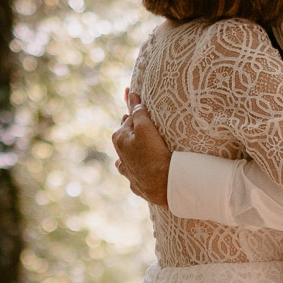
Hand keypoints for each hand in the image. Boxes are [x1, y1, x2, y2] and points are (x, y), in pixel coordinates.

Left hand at [112, 90, 171, 205]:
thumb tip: (132, 98)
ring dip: (134, 149)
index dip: (136, 110)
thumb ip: (138, 112)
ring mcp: (127, 171)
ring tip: (145, 146)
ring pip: (128, 155)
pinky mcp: (136, 184)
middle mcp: (119, 155)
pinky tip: (144, 168)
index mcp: (119, 138)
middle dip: (134, 129)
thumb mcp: (146, 127)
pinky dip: (138, 167)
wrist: (162, 185)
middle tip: (146, 122)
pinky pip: (135, 172)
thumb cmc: (154, 154)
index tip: (136, 98)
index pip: (128, 118)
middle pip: (127, 136)